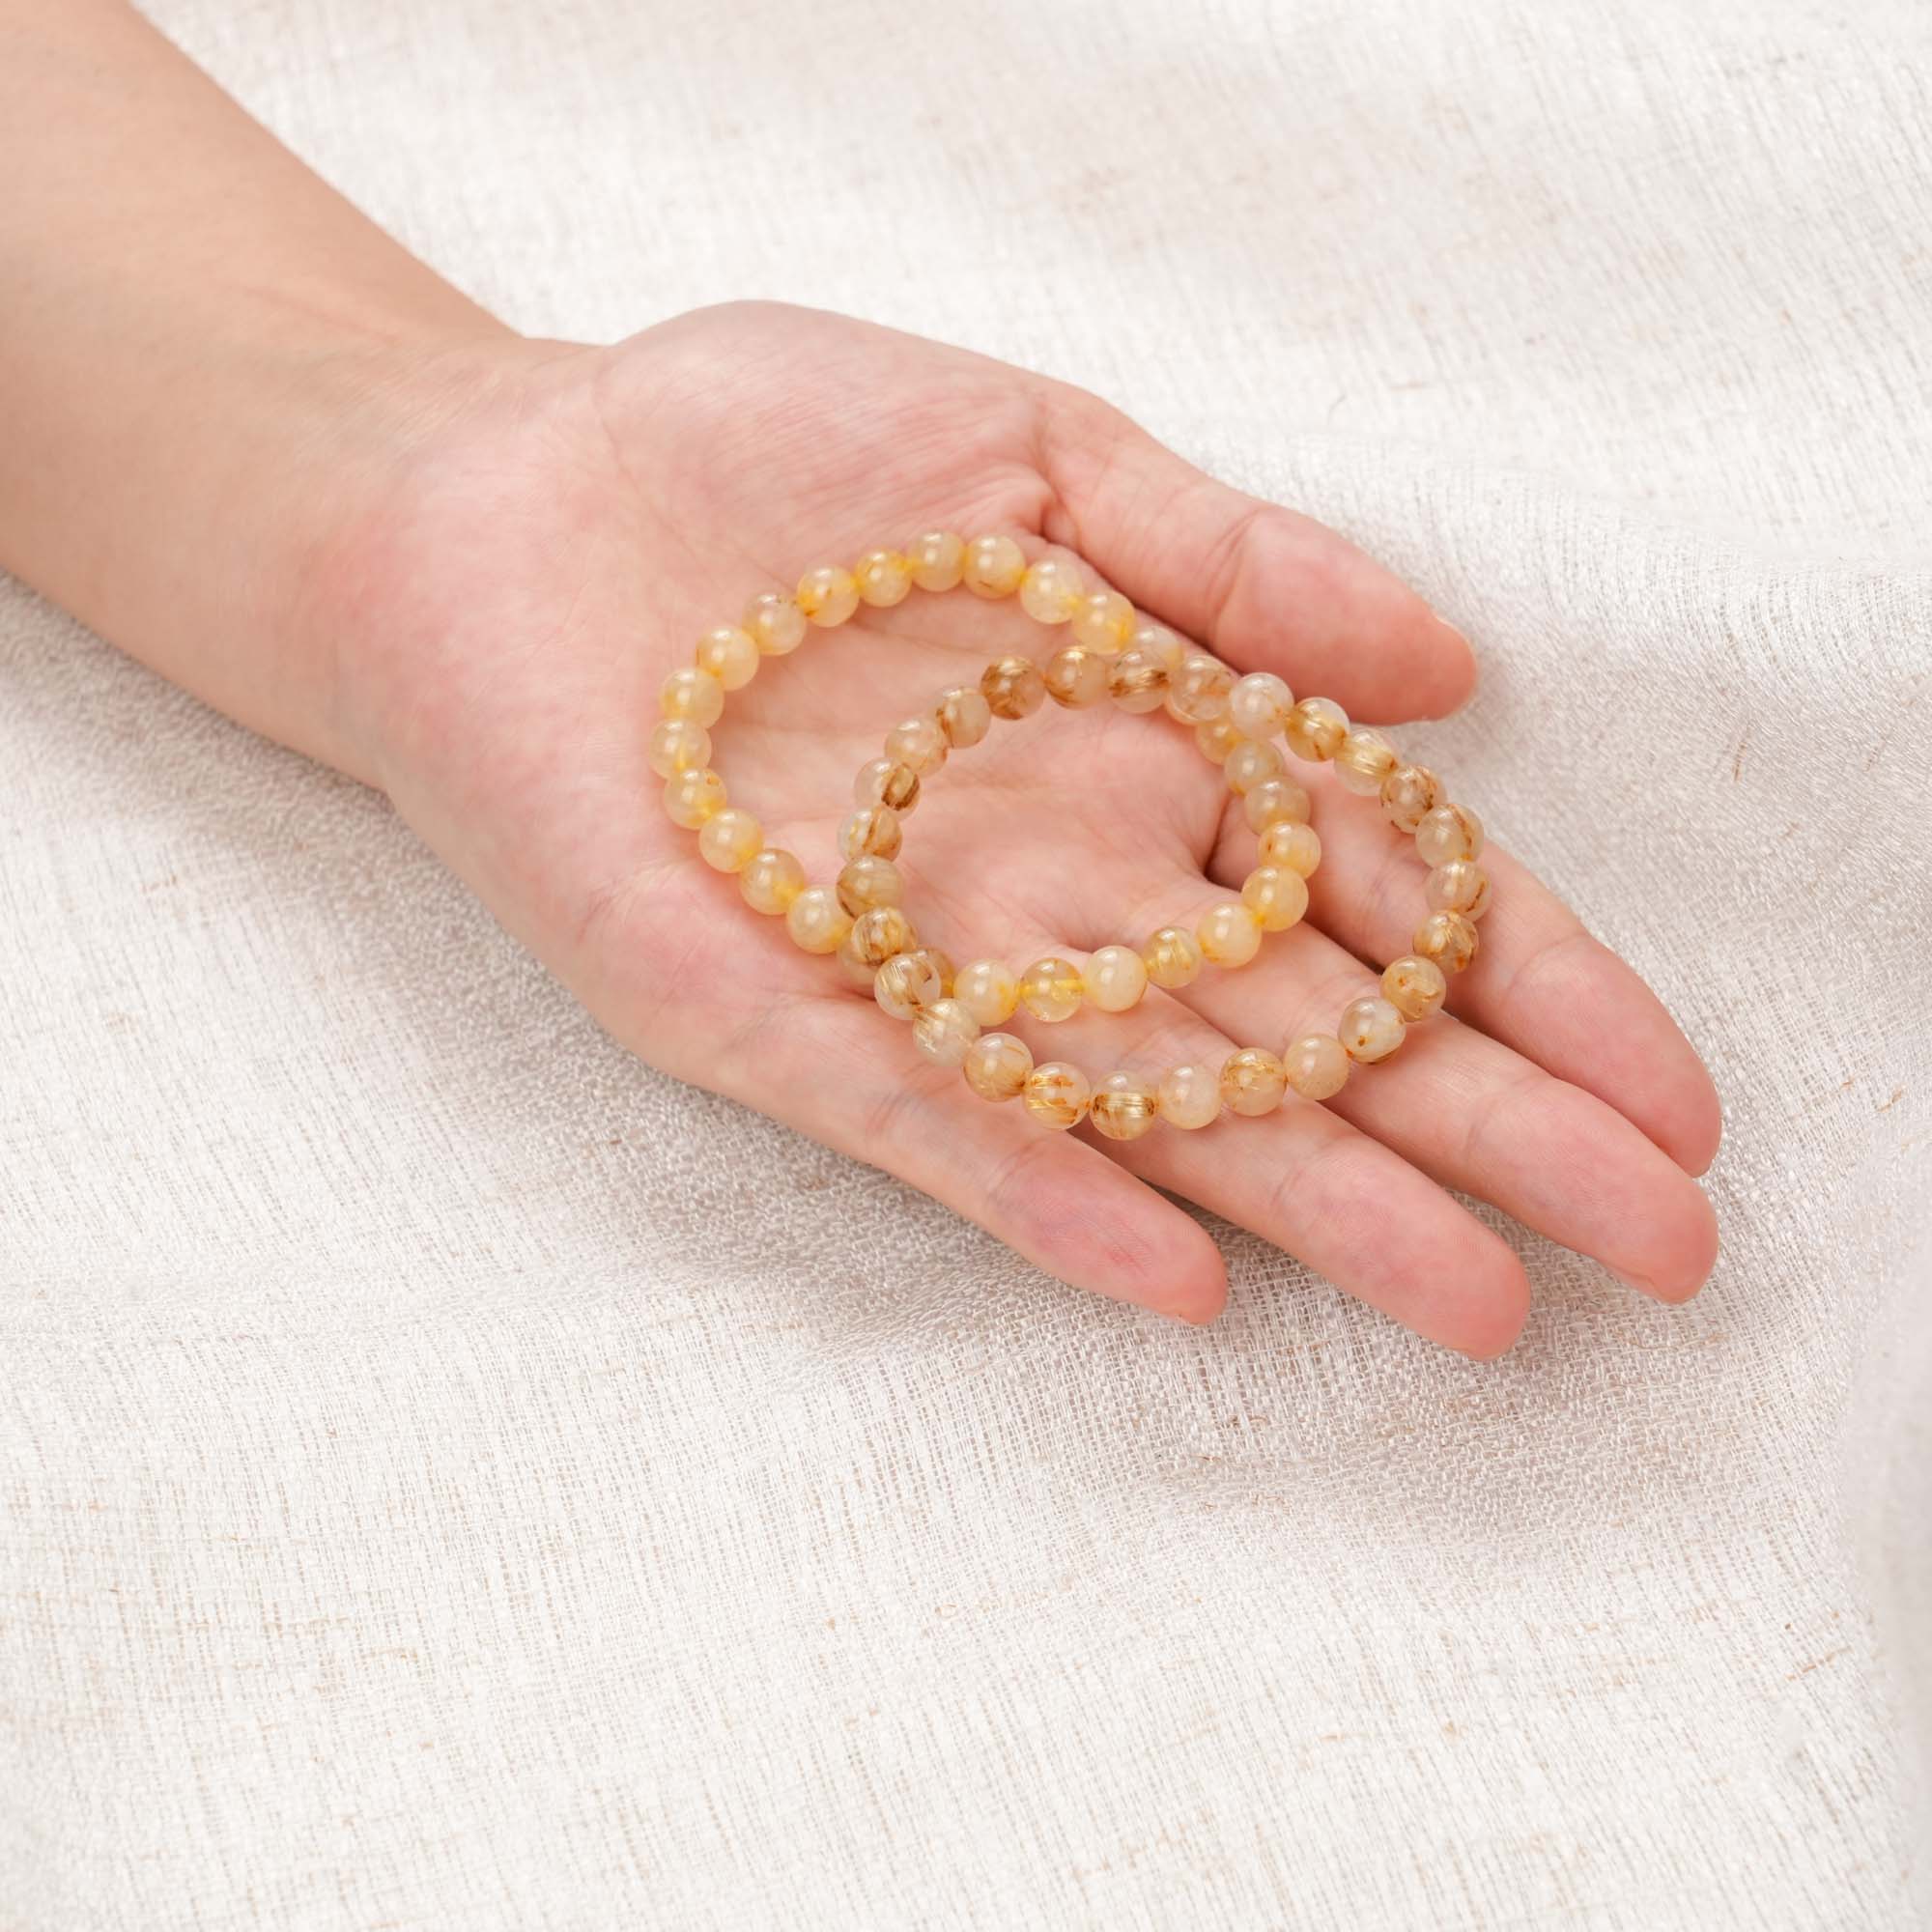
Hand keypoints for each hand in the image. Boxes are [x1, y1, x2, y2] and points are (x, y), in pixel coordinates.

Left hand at [305, 301, 1719, 1354]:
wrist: (489, 496)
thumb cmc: (756, 455)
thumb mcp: (1030, 449)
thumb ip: (1230, 557)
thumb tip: (1456, 670)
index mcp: (1144, 753)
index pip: (1380, 891)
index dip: (1533, 987)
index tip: (1671, 1092)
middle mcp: (1061, 882)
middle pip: (1303, 1024)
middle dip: (1485, 1131)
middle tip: (1656, 1249)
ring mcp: (919, 962)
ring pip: (1149, 1099)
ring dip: (1308, 1197)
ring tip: (1473, 1296)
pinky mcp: (763, 1011)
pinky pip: (921, 1115)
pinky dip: (1044, 1189)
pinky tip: (1178, 1270)